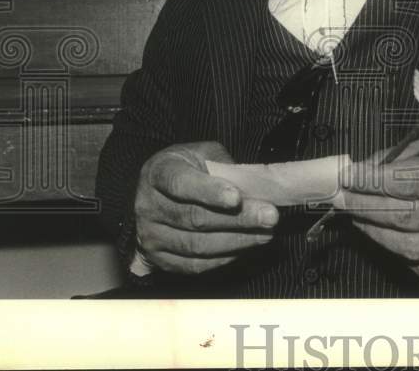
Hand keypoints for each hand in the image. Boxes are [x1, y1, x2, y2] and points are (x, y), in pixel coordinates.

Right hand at [133, 141, 279, 274]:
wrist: (157, 195)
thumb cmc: (189, 169)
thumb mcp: (204, 155)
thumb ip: (224, 168)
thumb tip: (255, 188)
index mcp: (158, 172)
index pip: (181, 183)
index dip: (209, 191)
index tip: (236, 198)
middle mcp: (148, 206)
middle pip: (194, 218)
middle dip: (238, 219)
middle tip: (270, 217)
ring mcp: (150, 236)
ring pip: (197, 245)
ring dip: (237, 241)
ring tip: (266, 234)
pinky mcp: (159, 259)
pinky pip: (194, 265)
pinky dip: (223, 257)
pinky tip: (245, 247)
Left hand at [341, 141, 418, 281]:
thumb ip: (403, 157)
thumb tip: (363, 169)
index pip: (408, 181)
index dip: (372, 181)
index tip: (347, 178)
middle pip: (405, 215)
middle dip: (366, 206)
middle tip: (341, 199)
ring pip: (410, 246)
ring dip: (375, 233)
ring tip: (357, 219)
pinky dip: (398, 255)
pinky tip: (385, 238)